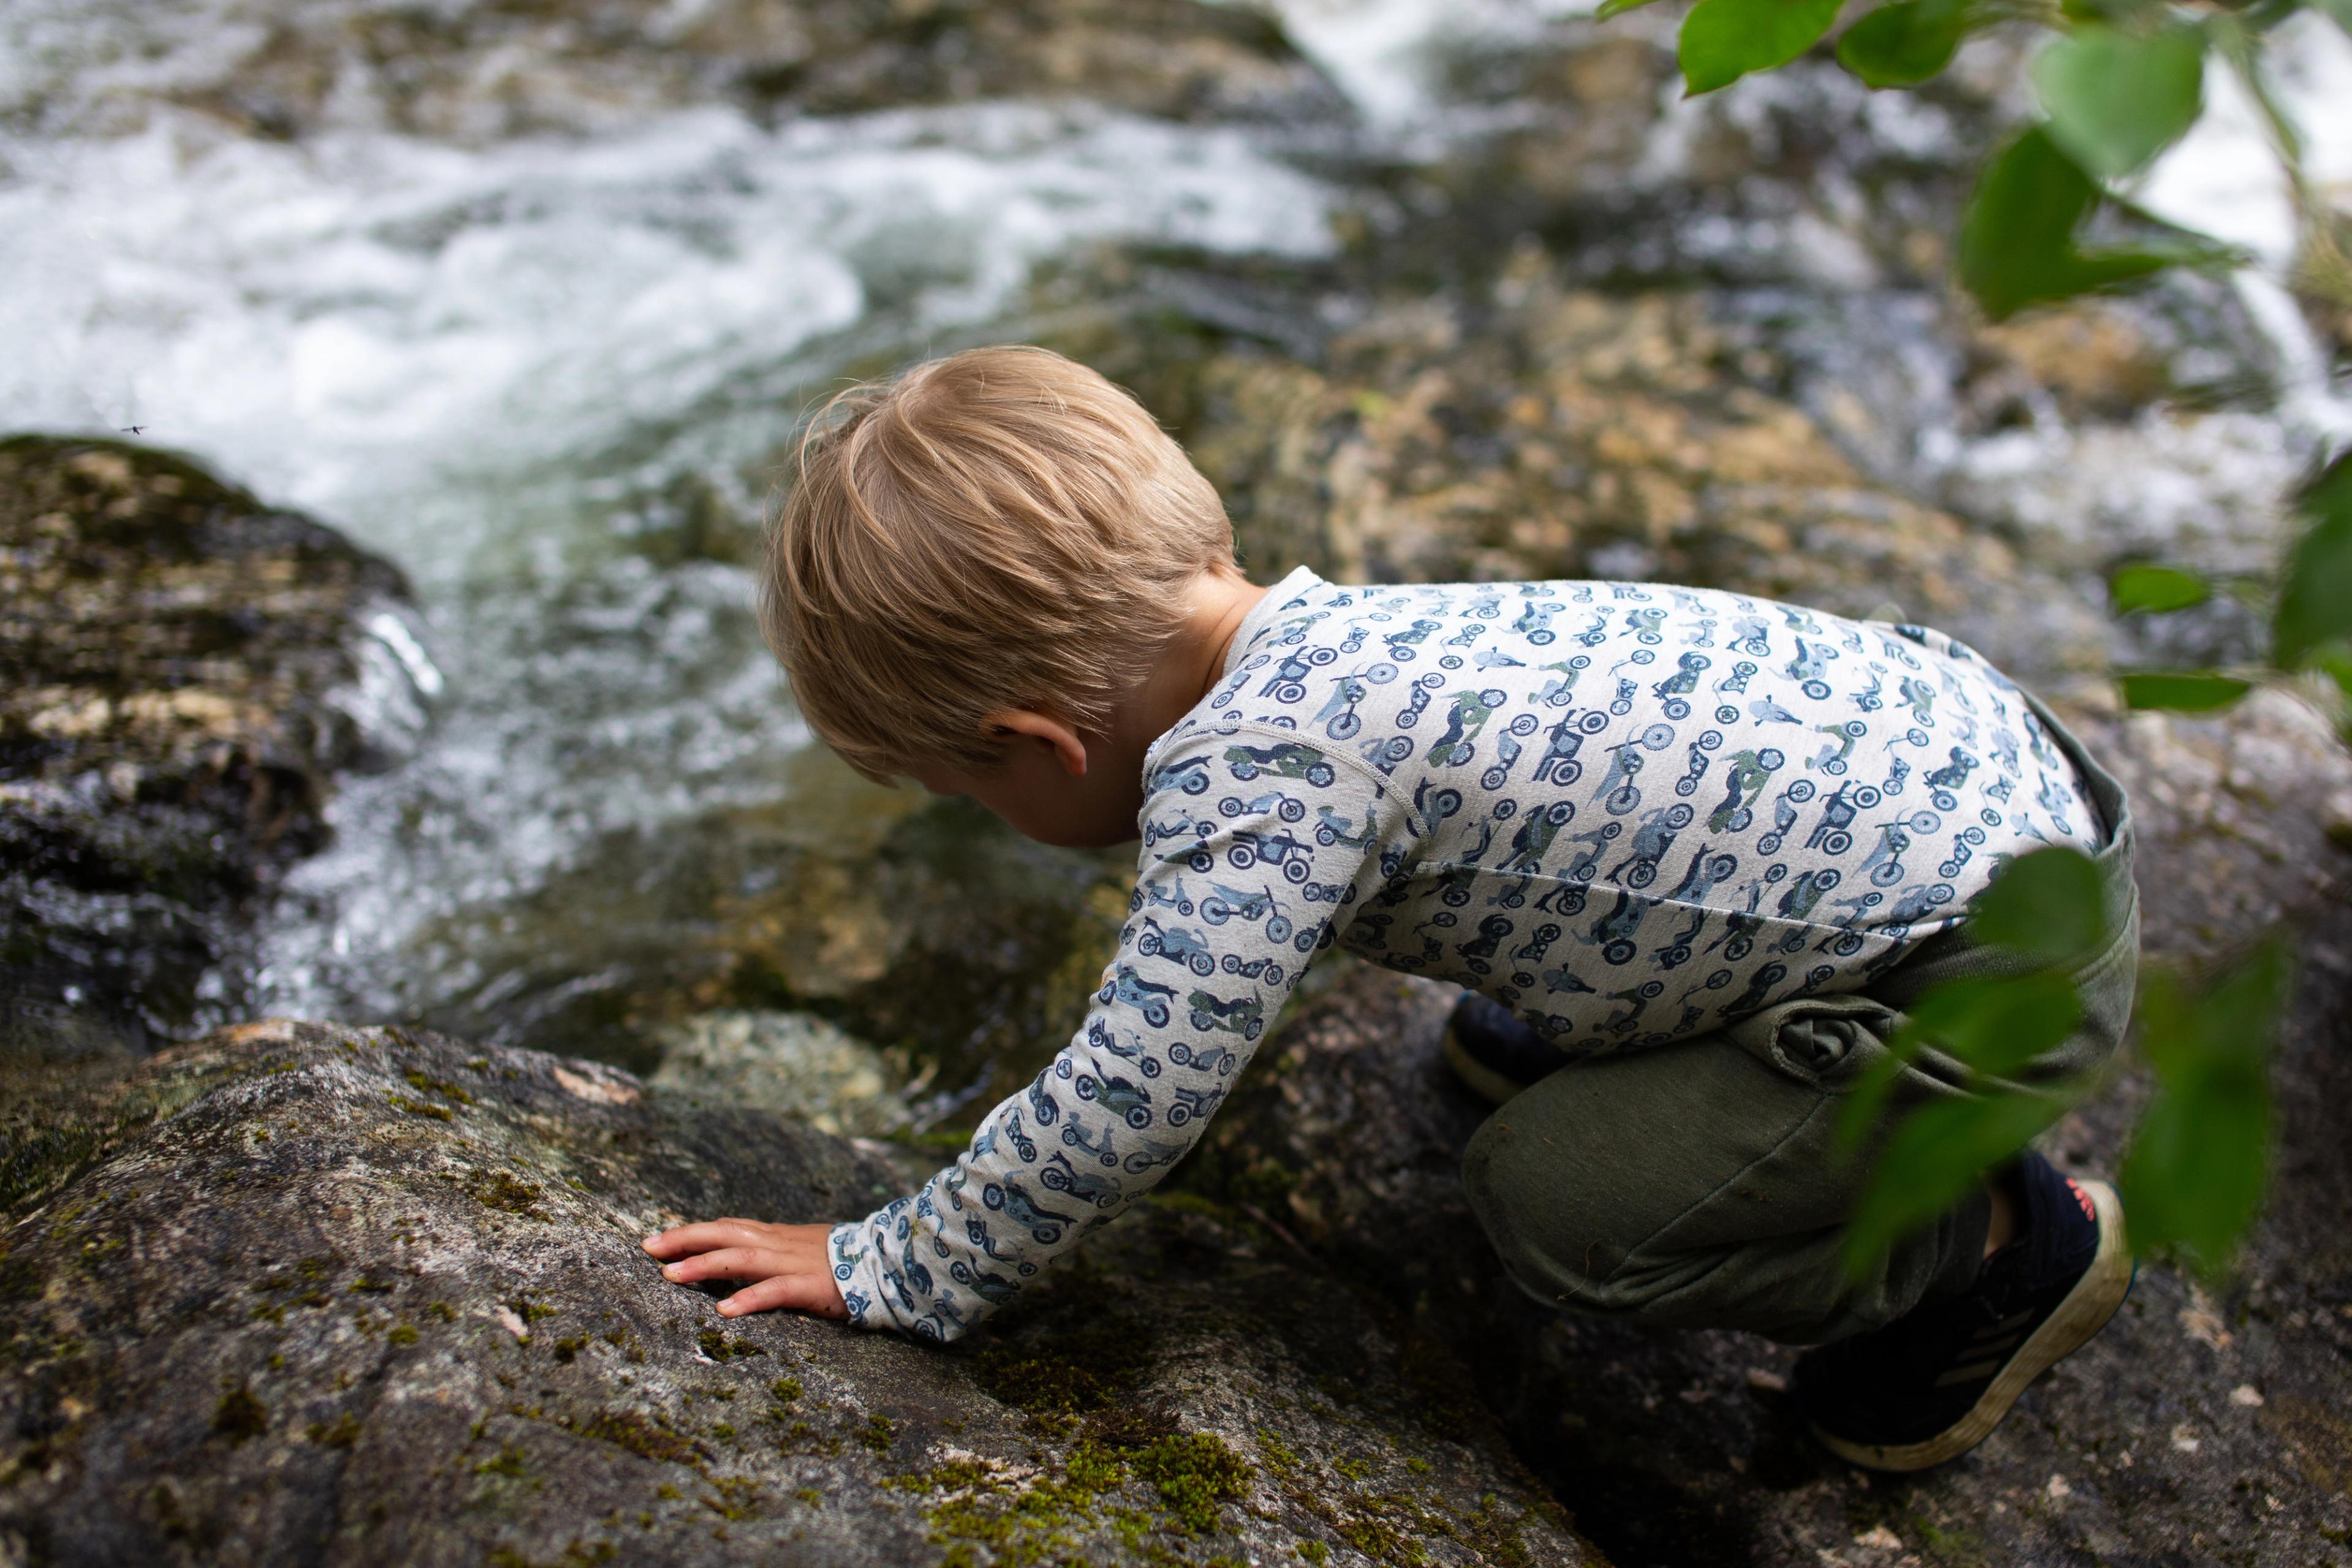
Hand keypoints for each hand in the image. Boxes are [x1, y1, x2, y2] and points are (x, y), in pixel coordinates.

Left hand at [641, 1220, 849, 1319]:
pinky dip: (748, 1298)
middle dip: (685, 1239)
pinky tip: (724, 1310)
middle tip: (648, 1248)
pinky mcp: (810, 1286)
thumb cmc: (842, 1261)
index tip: (657, 1240)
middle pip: (724, 1234)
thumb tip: (736, 1253)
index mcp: (775, 1236)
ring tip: (671, 1274)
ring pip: (742, 1259)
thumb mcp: (800, 1247)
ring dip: (704, 1264)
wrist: (886, 1262)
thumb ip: (770, 1249)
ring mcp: (793, 1264)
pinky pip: (775, 1292)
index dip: (691, 1232)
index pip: (726, 1227)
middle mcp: (778, 1244)